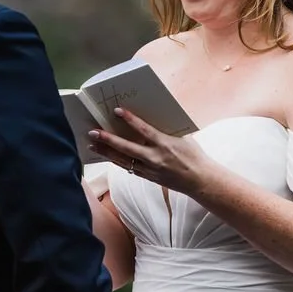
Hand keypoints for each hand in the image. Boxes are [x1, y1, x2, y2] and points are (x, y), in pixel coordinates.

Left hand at [87, 107, 214, 194]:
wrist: (200, 180)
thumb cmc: (193, 155)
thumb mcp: (183, 137)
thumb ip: (166, 128)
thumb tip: (154, 114)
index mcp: (165, 144)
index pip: (144, 130)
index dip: (130, 119)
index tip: (117, 111)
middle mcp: (155, 158)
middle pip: (126, 148)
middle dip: (108, 140)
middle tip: (93, 132)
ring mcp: (150, 169)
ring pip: (123, 160)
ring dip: (106, 152)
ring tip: (92, 145)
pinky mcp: (148, 177)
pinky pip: (128, 168)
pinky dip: (117, 161)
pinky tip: (107, 155)